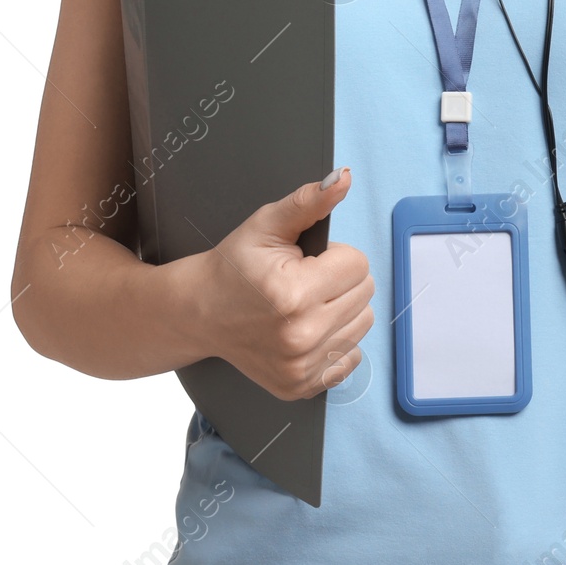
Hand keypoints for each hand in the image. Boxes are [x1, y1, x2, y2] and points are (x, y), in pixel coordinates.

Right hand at [200, 167, 374, 399]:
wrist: (200, 312)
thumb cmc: (235, 266)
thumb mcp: (268, 224)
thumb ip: (310, 201)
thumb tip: (344, 178)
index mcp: (294, 294)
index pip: (358, 264)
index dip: (335, 255)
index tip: (308, 260)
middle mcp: (300, 337)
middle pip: (365, 294)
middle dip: (340, 279)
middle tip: (305, 279)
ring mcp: (300, 367)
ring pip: (362, 324)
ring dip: (342, 308)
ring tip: (306, 303)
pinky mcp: (300, 386)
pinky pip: (349, 358)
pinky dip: (336, 341)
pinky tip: (307, 328)